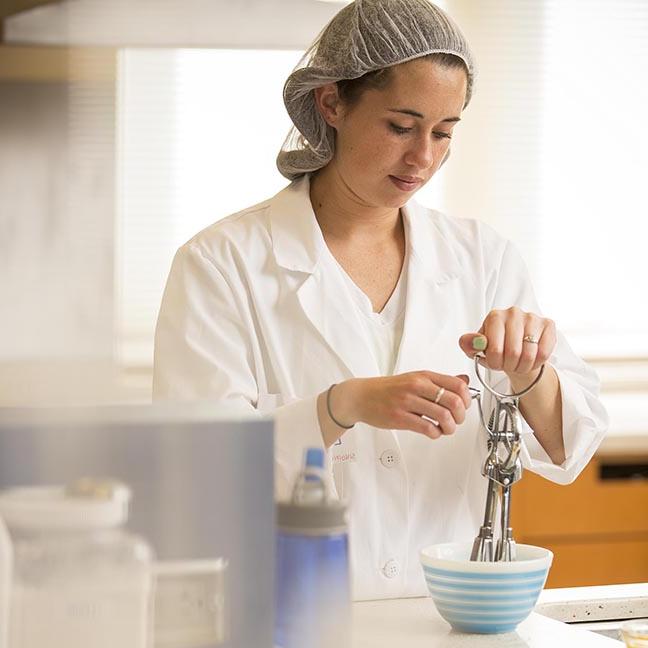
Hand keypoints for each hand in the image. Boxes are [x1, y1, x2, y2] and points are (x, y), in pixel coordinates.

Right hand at [331, 372, 471, 438]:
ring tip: (444, 428)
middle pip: (454, 401)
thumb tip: (465, 381)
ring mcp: (407, 402)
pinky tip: (432, 432)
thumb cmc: (389, 389)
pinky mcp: (400, 418)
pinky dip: (435, 434)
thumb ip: (440, 381)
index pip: (457, 384)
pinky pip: (428, 428)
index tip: (463, 406)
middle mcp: (417, 386)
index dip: (467, 398)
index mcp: (423, 376)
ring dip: (449, 427)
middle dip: (460, 416)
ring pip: (443, 416)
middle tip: (456, 420)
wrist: (362, 396)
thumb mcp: (415, 378)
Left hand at [458, 306, 555, 378]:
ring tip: (518, 365)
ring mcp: (532, 317)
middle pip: (513, 353)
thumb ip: (469, 344)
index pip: (495, 349)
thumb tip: (477, 342)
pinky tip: (530, 361)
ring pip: (530, 354)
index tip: (495, 363)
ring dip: (523, 367)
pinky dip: (536, 363)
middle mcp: (513, 313)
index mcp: (495, 316)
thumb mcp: (476, 347)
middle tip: (507, 366)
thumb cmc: (495, 346)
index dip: (495, 363)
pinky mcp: (548, 324)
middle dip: (509, 366)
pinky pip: (544, 352)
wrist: (515, 347)